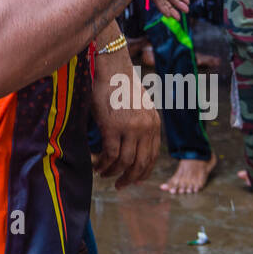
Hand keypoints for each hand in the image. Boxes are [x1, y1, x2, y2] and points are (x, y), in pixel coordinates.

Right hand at [90, 50, 160, 186]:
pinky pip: (109, 155)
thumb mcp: (139, 106)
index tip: (134, 180)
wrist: (111, 68)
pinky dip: (103, 164)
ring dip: (113, 173)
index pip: (152, 157)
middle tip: (120, 186)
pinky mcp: (112, 127)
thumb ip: (141, 124)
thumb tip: (135, 144)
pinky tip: (97, 166)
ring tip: (104, 175)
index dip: (143, 172)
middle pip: (140, 164)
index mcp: (154, 124)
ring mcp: (130, 128)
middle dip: (130, 179)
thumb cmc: (120, 85)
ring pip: (124, 162)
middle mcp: (146, 128)